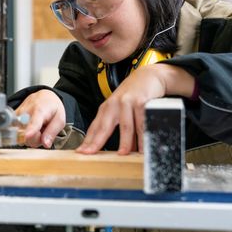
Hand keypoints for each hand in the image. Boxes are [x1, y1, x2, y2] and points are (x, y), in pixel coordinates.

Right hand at [16, 89, 65, 147]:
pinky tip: (30, 128)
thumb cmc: (52, 107)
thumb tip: (45, 144)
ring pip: (21, 137)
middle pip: (26, 136)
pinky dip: (24, 135)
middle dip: (36, 140)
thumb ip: (52, 132)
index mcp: (40, 110)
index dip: (30, 130)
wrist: (43, 96)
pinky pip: (17, 135)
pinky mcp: (12, 119)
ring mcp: (17, 116)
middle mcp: (25, 112)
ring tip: (37, 129)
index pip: (34, 122)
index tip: (27, 135)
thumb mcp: (60, 119)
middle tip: (43, 132)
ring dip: (30, 138)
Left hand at [76, 64, 194, 154]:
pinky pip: (142, 123)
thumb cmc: (133, 95)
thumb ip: (117, 126)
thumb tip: (118, 150)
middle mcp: (115, 104)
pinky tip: (143, 145)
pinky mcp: (142, 102)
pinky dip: (143, 136)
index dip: (88, 140)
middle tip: (92, 155)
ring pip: (126, 127)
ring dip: (125, 143)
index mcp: (107, 108)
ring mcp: (128, 103)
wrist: (149, 76)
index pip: (95, 127)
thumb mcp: (120, 107)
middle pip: (104, 127)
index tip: (81, 152)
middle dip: (97, 142)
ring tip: (123, 155)